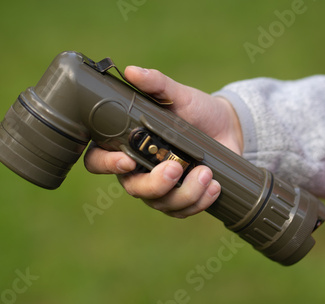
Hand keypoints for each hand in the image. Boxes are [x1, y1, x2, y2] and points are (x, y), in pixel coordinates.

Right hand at [83, 66, 242, 217]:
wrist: (226, 127)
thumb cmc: (195, 110)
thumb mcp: (177, 94)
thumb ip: (155, 84)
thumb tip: (131, 71)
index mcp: (127, 144)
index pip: (98, 161)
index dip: (106, 165)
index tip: (126, 160)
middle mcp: (138, 169)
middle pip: (133, 189)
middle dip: (154, 184)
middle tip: (176, 169)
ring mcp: (160, 188)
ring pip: (160, 204)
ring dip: (185, 193)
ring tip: (207, 174)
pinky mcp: (181, 199)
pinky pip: (182, 211)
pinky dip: (199, 202)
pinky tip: (215, 186)